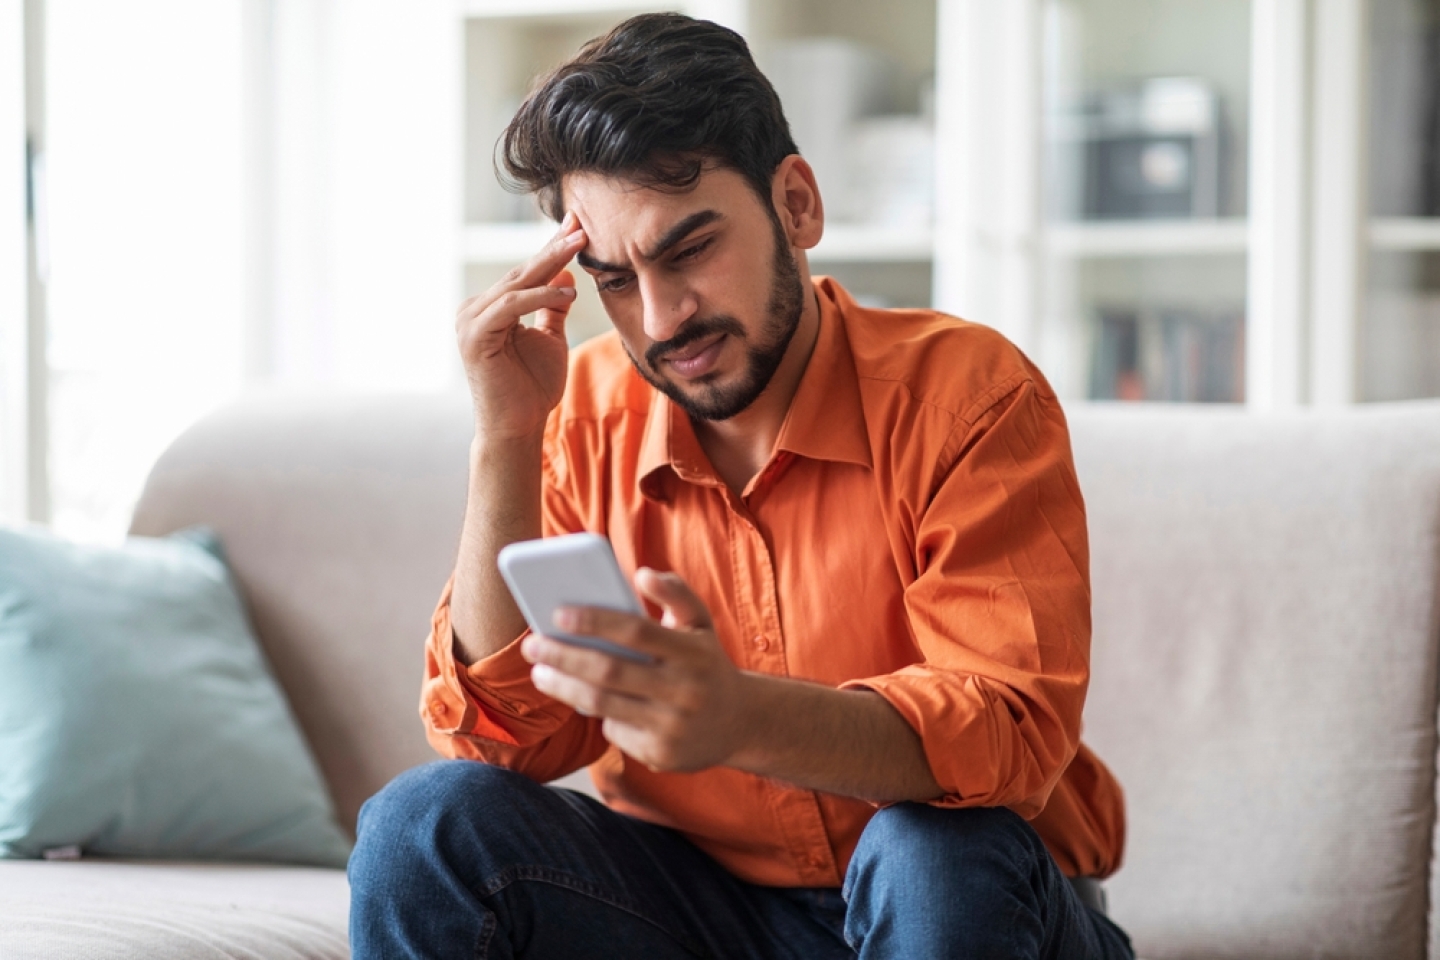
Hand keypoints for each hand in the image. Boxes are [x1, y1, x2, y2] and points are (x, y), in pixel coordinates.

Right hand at [456, 214, 584, 439]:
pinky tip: (567, 292)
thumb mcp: (550, 340)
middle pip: (521, 273)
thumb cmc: (532, 389)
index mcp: (489, 309)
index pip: (525, 274)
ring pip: (516, 284)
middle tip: (580, 223)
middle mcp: (474, 310)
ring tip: (580, 245)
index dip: (551, 250)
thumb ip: (552, 308)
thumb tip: (566, 274)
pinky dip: (539, 296)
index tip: (578, 228)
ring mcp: (469, 321)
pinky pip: (511, 306)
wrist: (517, 427)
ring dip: (549, 262)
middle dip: (552, 247)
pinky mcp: (474, 336)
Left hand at [520, 568, 754, 772]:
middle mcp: (686, 691)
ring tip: (540, 672)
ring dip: (563, 688)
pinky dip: (597, 713)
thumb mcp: (701, 625)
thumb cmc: (706, 664)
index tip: (558, 613)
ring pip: (602, 705)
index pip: (636, 632)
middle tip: (532, 645)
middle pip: (609, 672)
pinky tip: (585, 699)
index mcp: (694, 652)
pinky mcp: (661, 756)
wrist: (740, 723)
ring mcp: (673, 727)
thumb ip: (676, 593)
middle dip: (564, 657)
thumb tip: (643, 573)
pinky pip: (614, 730)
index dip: (595, 621)